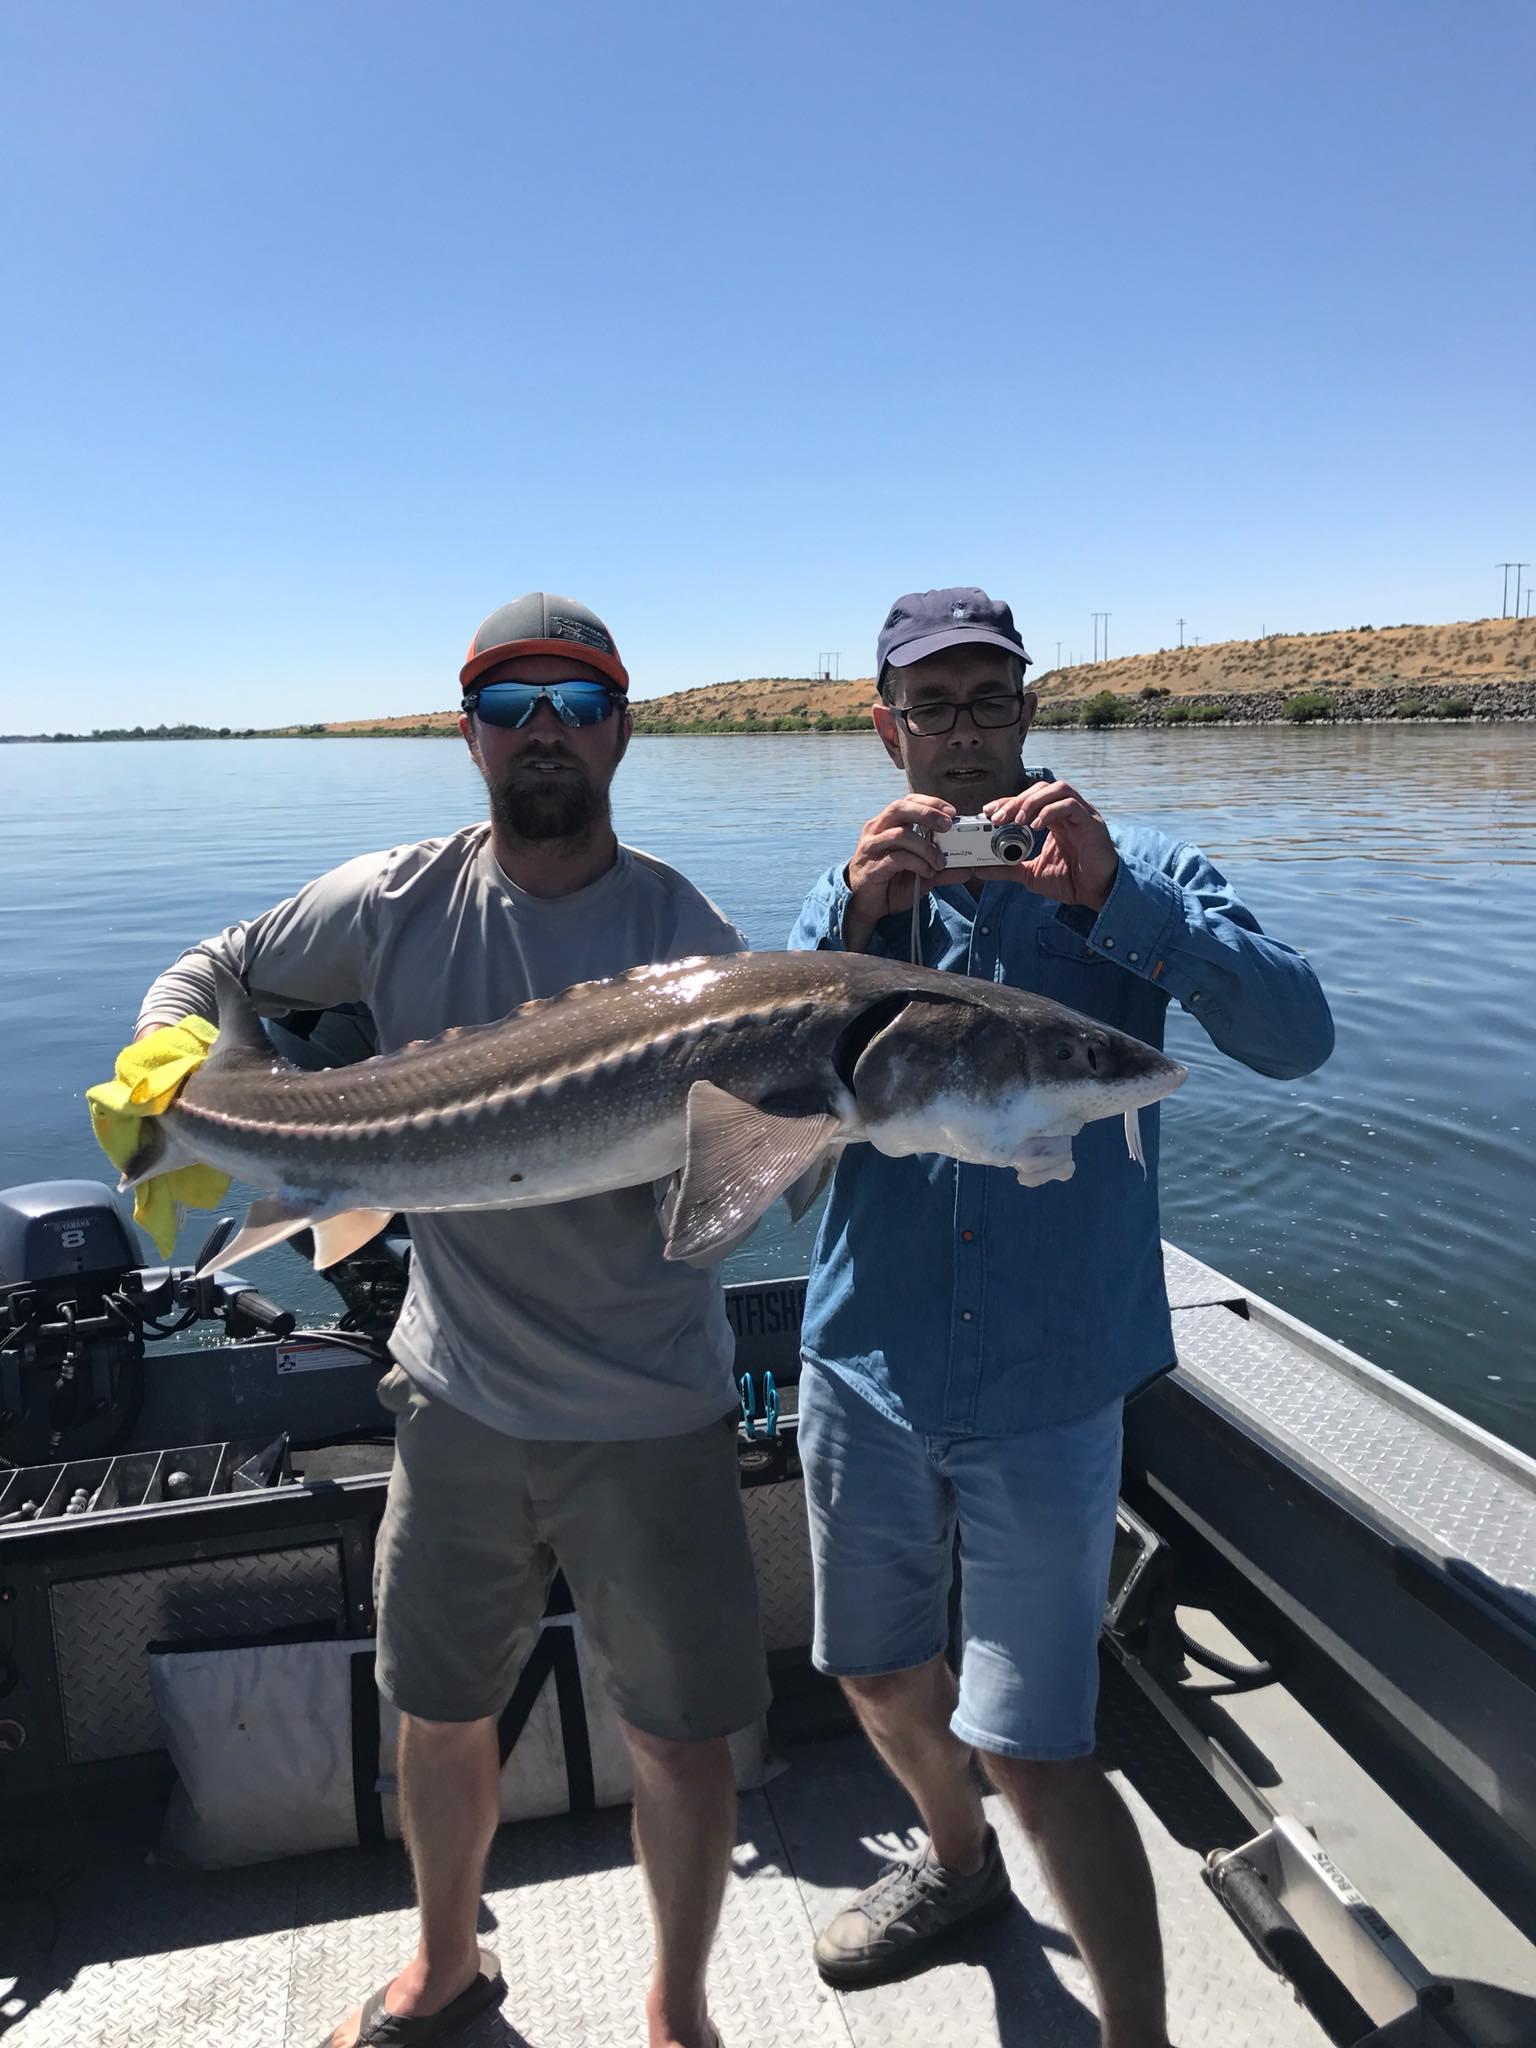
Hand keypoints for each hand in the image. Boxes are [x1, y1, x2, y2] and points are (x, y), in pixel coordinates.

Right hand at [843, 795, 955, 950]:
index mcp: (887, 824)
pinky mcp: (871, 866)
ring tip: (940, 862)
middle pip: (900, 808)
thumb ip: (942, 869)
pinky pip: (896, 858)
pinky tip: (926, 872)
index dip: (930, 803)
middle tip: (948, 826)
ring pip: (900, 834)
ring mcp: (871, 848)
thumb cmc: (890, 882)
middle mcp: (877, 831)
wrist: (865, 905)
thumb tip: (967, 869)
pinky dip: (917, 863)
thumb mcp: (921, 873)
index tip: (951, 812)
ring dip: (926, 847)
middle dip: (927, 814)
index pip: (908, 801)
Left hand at [982, 782, 1118, 910]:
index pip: (1029, 799)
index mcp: (1055, 820)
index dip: (1008, 801)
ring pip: (1057, 789)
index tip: (988, 812)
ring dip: (1033, 802)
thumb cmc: (1071, 881)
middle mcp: (1069, 812)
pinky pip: (1071, 805)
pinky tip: (1036, 826)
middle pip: (1041, 789)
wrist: (1097, 895)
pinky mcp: (1092, 823)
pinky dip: (1051, 811)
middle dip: (1016, 801)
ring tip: (1017, 821)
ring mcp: (1082, 815)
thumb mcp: (1031, 874)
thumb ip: (1007, 868)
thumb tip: (979, 868)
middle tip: (998, 818)